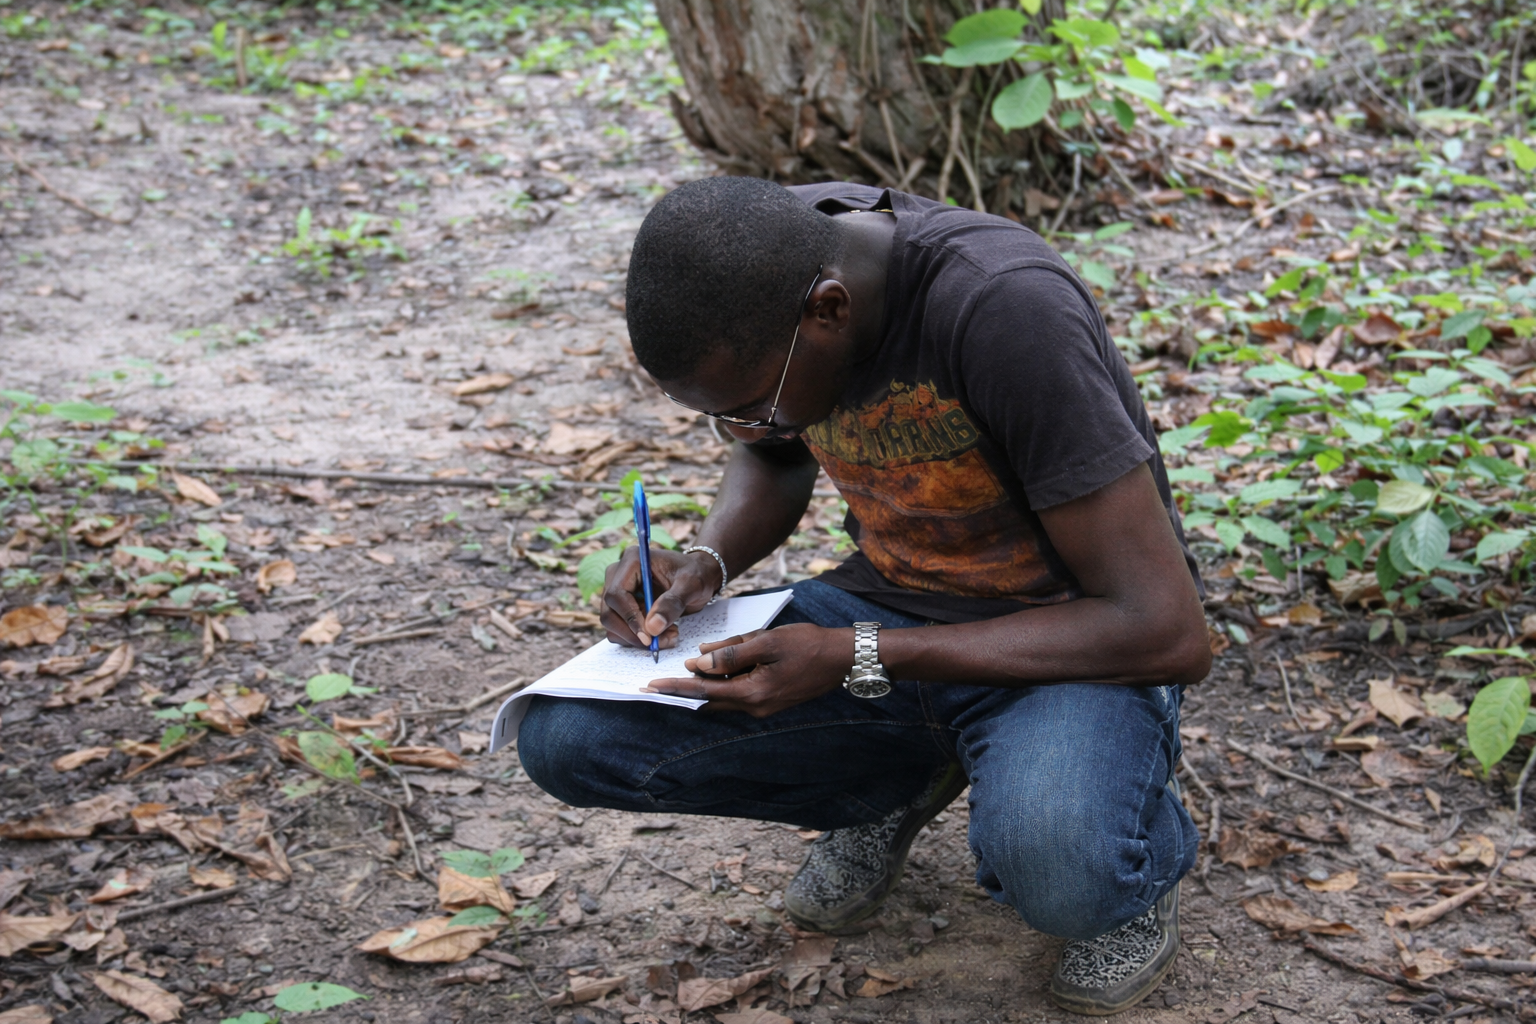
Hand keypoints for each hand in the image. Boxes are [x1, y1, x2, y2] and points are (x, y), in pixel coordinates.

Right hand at [600, 546, 721, 648]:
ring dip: (636, 639)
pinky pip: (619, 630)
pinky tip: (662, 634)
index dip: (630, 618)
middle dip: (634, 633)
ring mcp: (617, 591)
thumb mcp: (692, 585)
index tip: (650, 637)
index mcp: (632, 560)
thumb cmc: (697, 574)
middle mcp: (618, 574)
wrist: (699, 576)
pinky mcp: (621, 607)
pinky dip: (637, 639)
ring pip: (612, 625)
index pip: (617, 594)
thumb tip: (652, 627)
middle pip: (609, 613)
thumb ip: (673, 603)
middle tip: (663, 641)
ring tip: (669, 635)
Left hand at [644, 623, 851, 716]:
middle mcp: (755, 707)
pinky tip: (721, 665)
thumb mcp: (767, 642)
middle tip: (659, 678)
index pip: (703, 690)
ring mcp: (764, 707)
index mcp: (752, 693)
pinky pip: (739, 692)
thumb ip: (732, 654)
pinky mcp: (771, 701)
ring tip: (690, 665)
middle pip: (710, 697)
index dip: (675, 686)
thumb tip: (699, 663)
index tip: (650, 685)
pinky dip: (726, 681)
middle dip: (686, 687)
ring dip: (708, 682)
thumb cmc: (808, 645)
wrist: (843, 658)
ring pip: (724, 695)